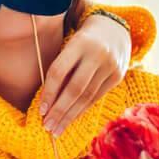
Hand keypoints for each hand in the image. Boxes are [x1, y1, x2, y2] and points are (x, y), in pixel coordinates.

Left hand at [40, 13, 130, 135]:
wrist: (114, 29)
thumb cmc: (83, 41)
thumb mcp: (70, 45)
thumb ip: (61, 68)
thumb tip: (47, 101)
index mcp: (79, 43)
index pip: (59, 71)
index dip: (49, 92)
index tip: (40, 110)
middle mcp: (97, 54)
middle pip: (75, 88)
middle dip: (59, 110)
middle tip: (47, 126)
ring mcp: (110, 66)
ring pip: (87, 97)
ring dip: (70, 115)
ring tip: (57, 129)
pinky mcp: (118, 76)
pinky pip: (97, 97)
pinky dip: (82, 110)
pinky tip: (72, 119)